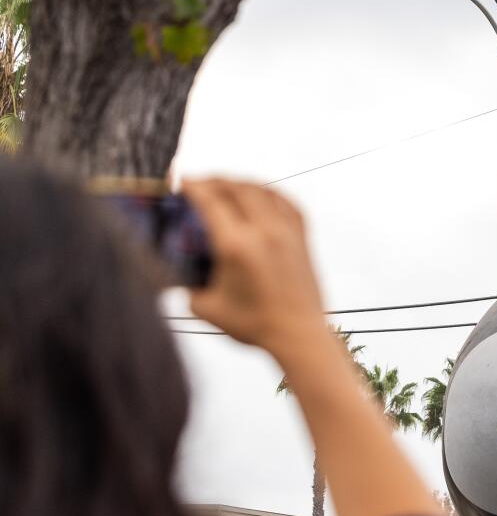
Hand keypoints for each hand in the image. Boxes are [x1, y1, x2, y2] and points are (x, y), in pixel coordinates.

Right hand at [184, 179, 326, 360]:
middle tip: (199, 183)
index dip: (193, 186)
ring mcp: (287, 232)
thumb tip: (175, 269)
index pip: (211, 201)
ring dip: (240, 182)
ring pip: (263, 190)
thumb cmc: (254, 325)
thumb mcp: (206, 308)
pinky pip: (287, 202)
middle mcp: (264, 232)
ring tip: (225, 186)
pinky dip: (269, 193)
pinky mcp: (302, 238)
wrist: (298, 335)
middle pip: (237, 187)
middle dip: (214, 180)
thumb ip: (187, 285)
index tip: (180, 180)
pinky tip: (260, 194)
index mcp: (236, 246)